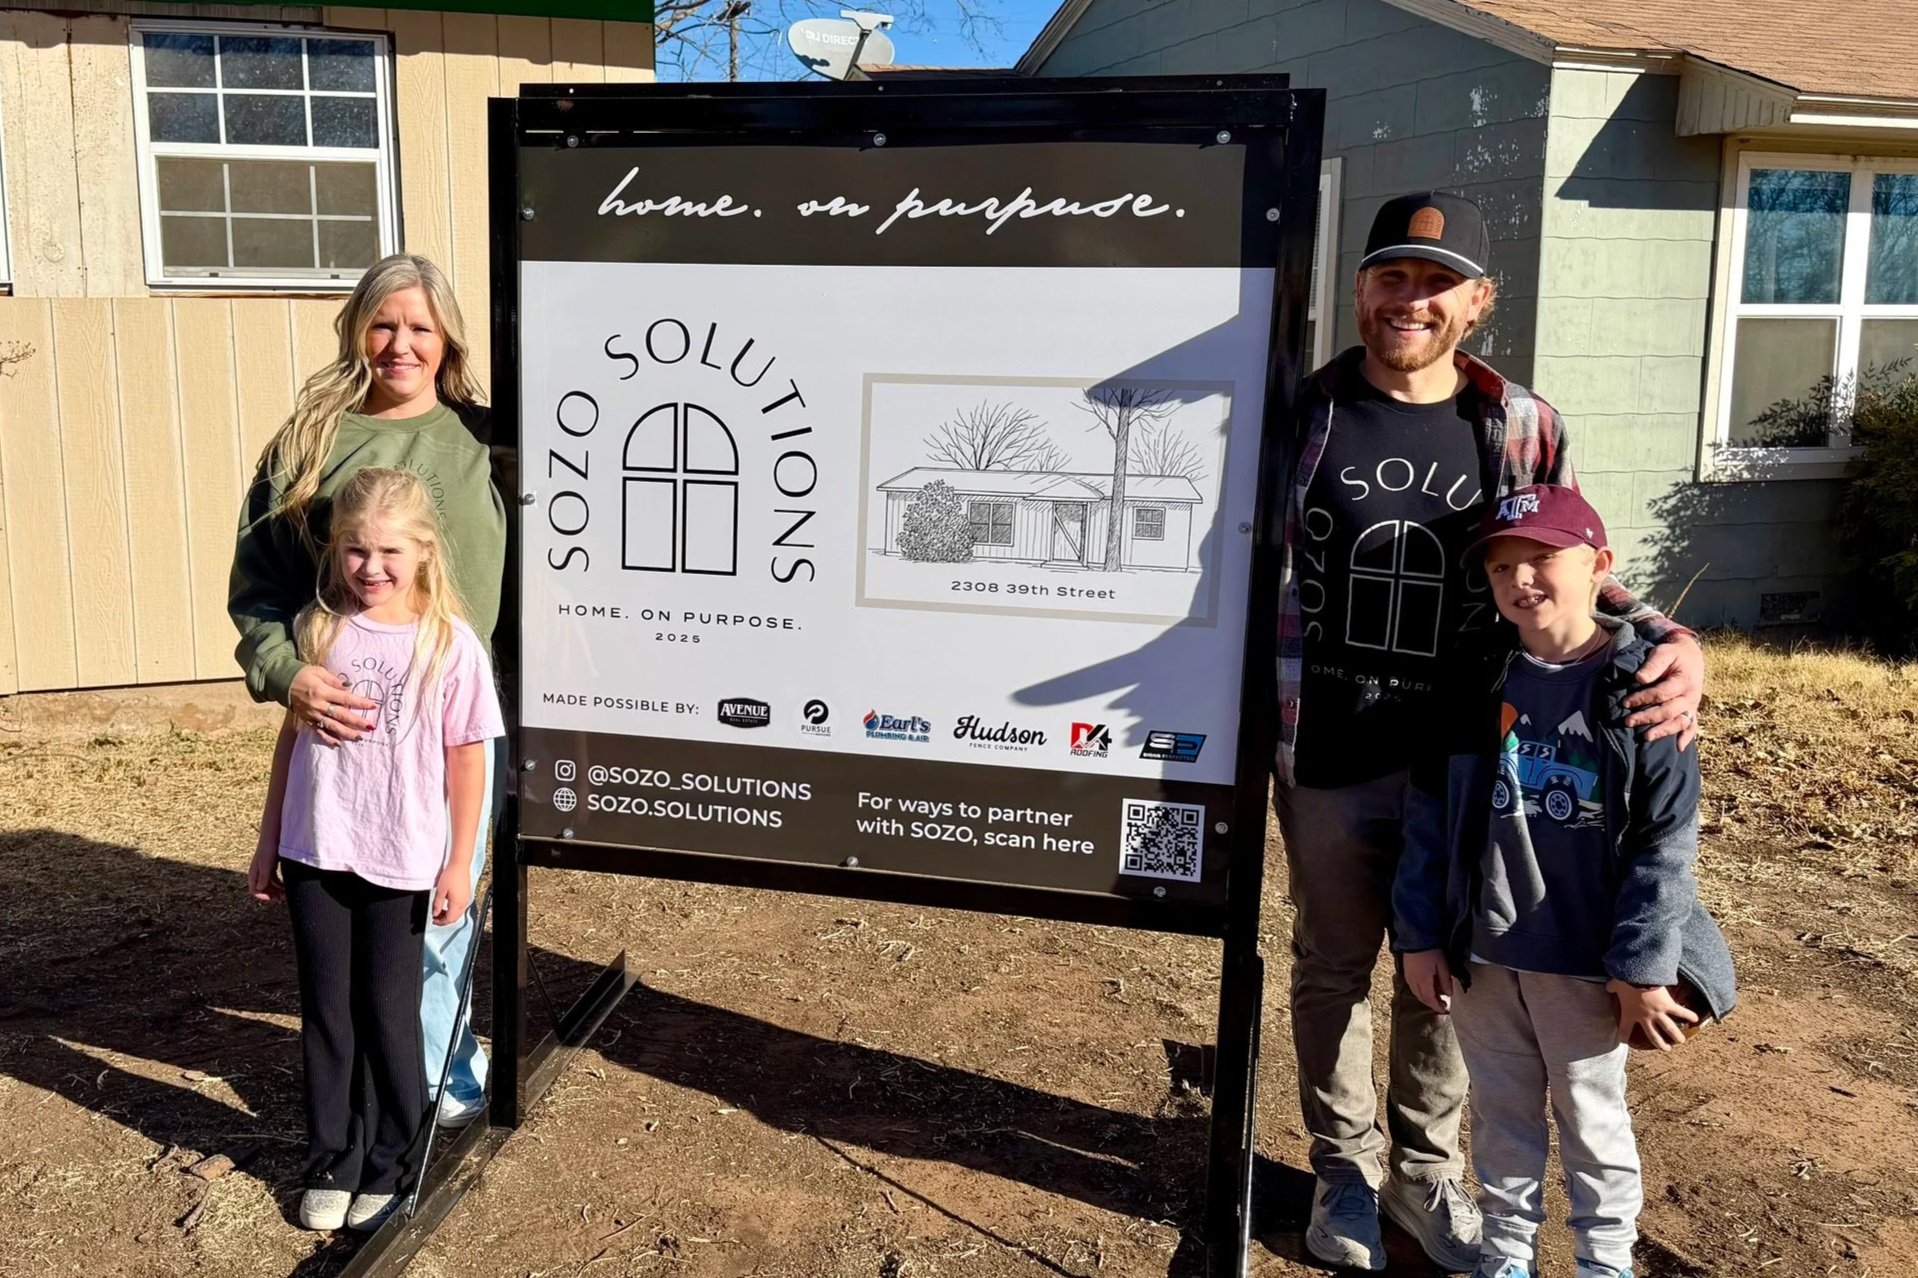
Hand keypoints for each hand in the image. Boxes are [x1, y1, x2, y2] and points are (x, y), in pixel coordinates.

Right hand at [248, 843, 282, 902]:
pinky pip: (274, 880)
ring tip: (285, 894)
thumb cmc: (268, 848)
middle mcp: (258, 873)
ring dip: (276, 891)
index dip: (263, 896)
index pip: (254, 891)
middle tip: (281, 899)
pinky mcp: (272, 866)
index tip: (273, 899)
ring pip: (269, 885)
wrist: (273, 835)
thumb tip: (259, 889)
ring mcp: (265, 870)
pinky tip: (286, 887)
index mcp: (254, 873)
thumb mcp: (266, 865)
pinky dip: (279, 885)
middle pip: (262, 889)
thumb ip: (263, 877)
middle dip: (271, 895)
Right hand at [289, 664, 378, 744]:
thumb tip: (350, 687)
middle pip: (341, 715)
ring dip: (346, 733)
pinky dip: (328, 738)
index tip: (373, 706)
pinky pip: (319, 731)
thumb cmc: (304, 675)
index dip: (360, 703)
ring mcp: (312, 715)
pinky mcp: (307, 720)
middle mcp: (318, 705)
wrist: (283, 683)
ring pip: (332, 726)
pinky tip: (338, 743)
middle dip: (357, 721)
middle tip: (371, 727)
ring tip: (359, 738)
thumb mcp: (319, 672)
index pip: (346, 699)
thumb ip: (335, 681)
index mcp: (322, 691)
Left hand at [431, 863, 472, 925]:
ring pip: (458, 913)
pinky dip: (453, 910)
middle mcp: (463, 903)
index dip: (440, 922)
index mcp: (457, 903)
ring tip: (440, 911)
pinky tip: (447, 905)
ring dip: (449, 915)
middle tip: (436, 917)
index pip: (449, 919)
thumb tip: (435, 913)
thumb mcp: (440, 891)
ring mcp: (466, 899)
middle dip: (445, 920)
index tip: (433, 920)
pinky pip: (461, 907)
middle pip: (454, 918)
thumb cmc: (450, 875)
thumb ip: (437, 904)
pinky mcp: (467, 895)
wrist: (459, 865)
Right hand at [1403, 950, 1455, 1014]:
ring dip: (1426, 998)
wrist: (1416, 938)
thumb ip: (1445, 981)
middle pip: (1422, 998)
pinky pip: (1413, 987)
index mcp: (1423, 981)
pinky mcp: (1406, 973)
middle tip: (1442, 1004)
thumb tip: (1449, 994)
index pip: (1430, 999)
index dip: (1437, 1007)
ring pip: (1417, 994)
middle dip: (1432, 1003)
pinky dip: (1421, 991)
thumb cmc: (1430, 950)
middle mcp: (1414, 981)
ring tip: (1436, 996)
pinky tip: (1427, 988)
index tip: (1445, 1010)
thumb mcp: (1442, 966)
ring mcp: (1408, 977)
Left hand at [1607, 979, 1699, 1049]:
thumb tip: (1608, 987)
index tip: (1624, 1041)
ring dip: (1676, 1036)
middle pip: (1653, 1036)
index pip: (1624, 1029)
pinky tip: (1696, 1020)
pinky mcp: (1668, 1005)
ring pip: (1669, 1029)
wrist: (1639, 975)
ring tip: (1680, 1041)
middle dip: (1660, 1044)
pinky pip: (1681, 1012)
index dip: (1624, 1037)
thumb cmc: (1625, 980)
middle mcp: (1645, 1017)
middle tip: (1665, 1049)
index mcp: (1630, 1014)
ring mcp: (1658, 1013)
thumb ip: (1611, 988)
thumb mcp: (1614, 984)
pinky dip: (1689, 1015)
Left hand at [1623, 633, 1702, 749]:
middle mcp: (1691, 695)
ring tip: (1645, 738)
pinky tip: (1678, 748)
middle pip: (1669, 711)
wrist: (1691, 655)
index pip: (1661, 694)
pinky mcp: (1692, 710)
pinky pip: (1692, 726)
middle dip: (1647, 718)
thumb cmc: (1673, 654)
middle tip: (1628, 722)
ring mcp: (1693, 705)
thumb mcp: (1663, 652)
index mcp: (1684, 681)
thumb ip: (1653, 664)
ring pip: (1679, 722)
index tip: (1625, 703)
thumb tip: (1640, 678)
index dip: (1643, 699)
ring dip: (1663, 731)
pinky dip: (1686, 737)